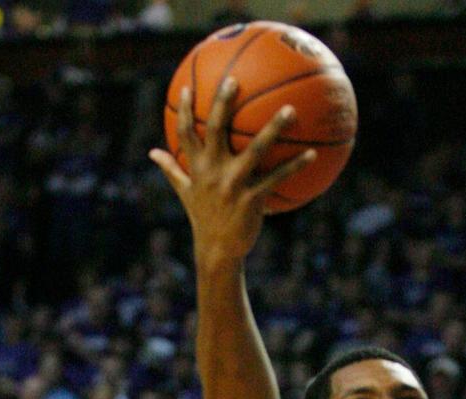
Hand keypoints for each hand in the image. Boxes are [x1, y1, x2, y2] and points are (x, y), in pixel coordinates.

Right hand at [148, 79, 315, 262]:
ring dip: (273, 128)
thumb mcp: (185, 193)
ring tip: (290, 110)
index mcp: (197, 168)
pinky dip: (295, 166)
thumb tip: (152, 152)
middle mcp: (213, 172)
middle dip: (223, 103)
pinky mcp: (251, 199)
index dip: (184, 109)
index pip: (186, 133)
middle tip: (235, 80)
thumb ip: (171, 169)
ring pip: (255, 149)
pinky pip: (276, 177)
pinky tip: (312, 153)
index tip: (187, 86)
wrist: (217, 251)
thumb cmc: (203, 219)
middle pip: (215, 129)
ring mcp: (233, 184)